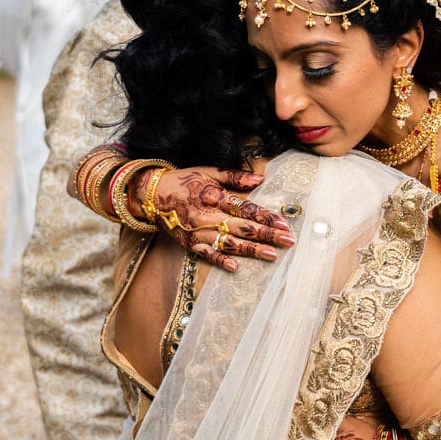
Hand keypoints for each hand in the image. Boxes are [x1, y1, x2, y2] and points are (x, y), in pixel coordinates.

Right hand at [138, 166, 294, 271]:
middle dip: (267, 235)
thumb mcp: (209, 172)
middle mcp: (207, 215)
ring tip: (272, 255)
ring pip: (228, 243)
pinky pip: (206, 254)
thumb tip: (261, 178)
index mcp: (214, 196)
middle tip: (288, 241)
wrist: (152, 194)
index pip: (245, 208)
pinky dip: (220, 261)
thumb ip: (235, 177)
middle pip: (241, 227)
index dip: (265, 216)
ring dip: (251, 250)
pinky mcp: (189, 244)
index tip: (283, 223)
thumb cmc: (184, 181)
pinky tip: (236, 267)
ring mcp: (198, 232)